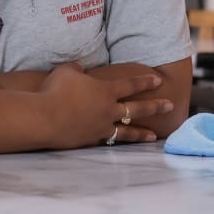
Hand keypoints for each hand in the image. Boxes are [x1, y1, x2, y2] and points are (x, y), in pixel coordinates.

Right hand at [38, 62, 173, 148]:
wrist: (43, 117)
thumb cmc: (54, 90)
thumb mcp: (66, 71)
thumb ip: (76, 68)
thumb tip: (80, 67)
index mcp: (105, 90)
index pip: (130, 84)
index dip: (145, 82)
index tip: (158, 80)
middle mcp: (107, 110)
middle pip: (136, 108)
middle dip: (155, 107)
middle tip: (170, 106)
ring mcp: (100, 128)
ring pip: (127, 131)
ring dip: (141, 133)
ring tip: (154, 137)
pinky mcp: (89, 141)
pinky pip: (107, 143)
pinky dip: (116, 144)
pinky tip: (121, 147)